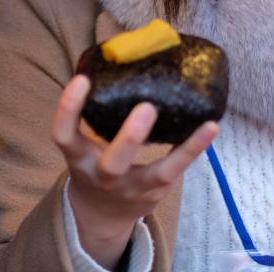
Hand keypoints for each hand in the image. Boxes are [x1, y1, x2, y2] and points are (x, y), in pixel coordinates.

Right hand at [53, 74, 218, 269]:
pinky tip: (210, 127)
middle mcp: (102, 176)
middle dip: (129, 137)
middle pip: (112, 163)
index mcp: (78, 157)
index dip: (68, 108)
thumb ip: (94, 114)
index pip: (63, 134)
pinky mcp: (156, 191)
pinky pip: (177, 170)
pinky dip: (194, 149)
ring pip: (155, 173)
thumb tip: (116, 59)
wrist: (100, 214)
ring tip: (205, 124)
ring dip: (181, 150)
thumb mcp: (83, 144)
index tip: (82, 80)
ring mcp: (131, 187)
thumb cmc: (94, 162)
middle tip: (146, 107)